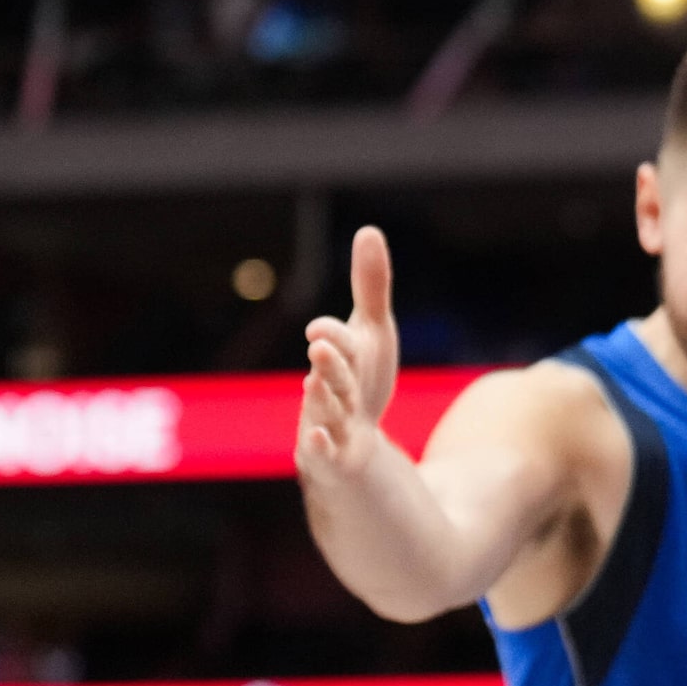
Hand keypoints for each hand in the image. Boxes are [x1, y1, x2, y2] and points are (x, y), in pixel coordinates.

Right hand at [298, 227, 398, 482]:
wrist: (353, 444)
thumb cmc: (359, 379)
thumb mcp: (372, 333)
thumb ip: (370, 286)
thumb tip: (369, 229)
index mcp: (338, 357)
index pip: (337, 341)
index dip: (332, 334)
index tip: (321, 329)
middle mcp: (328, 389)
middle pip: (333, 373)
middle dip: (329, 360)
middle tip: (321, 344)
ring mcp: (328, 423)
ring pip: (328, 409)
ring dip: (322, 397)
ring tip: (315, 381)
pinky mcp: (334, 456)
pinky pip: (326, 451)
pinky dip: (321, 445)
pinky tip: (320, 439)